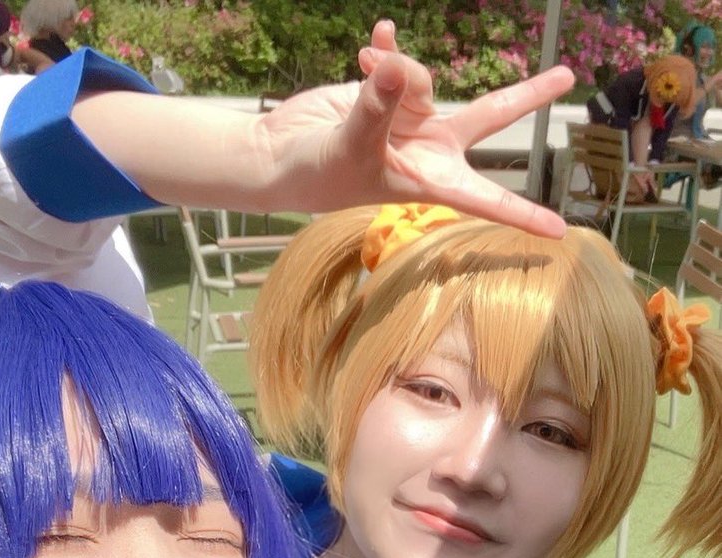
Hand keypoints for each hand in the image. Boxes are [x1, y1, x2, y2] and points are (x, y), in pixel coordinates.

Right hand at [257, 20, 571, 236]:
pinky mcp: (385, 93)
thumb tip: (394, 66)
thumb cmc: (315, 174)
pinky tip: (374, 38)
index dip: (522, 214)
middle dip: (527, 95)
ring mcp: (408, 118)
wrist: (278, 156)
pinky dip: (385, 48)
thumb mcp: (350, 147)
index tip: (559, 232)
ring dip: (398, 69)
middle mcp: (427, 147)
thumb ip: (377, 107)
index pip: (486, 198)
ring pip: (425, 78)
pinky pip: (398, 60)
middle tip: (567, 76)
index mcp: (429, 178)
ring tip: (364, 68)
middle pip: (489, 116)